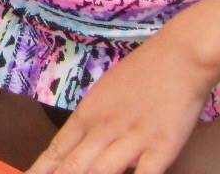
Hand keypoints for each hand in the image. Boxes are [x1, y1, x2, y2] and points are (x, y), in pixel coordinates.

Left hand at [29, 37, 211, 173]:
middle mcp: (104, 129)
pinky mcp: (162, 147)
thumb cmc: (142, 73)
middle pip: (73, 166)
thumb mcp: (105, 95)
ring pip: (100, 172)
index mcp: (88, 115)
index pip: (57, 150)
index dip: (41, 170)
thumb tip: (78, 150)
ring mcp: (132, 140)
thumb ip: (93, 125)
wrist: (178, 56)